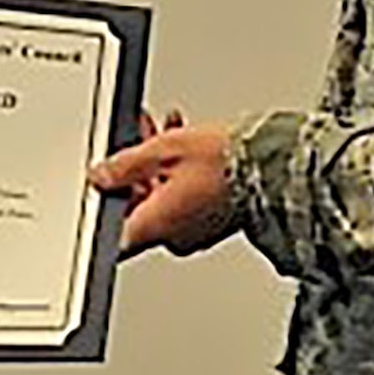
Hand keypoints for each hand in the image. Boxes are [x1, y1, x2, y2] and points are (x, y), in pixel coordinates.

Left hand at [87, 120, 237, 257]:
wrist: (273, 169)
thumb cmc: (224, 165)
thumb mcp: (161, 151)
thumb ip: (123, 165)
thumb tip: (101, 176)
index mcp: (154, 228)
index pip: (112, 232)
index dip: (104, 206)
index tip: (101, 186)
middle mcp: (173, 238)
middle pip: (137, 208)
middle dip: (134, 174)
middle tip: (136, 145)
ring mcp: (195, 232)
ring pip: (161, 200)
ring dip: (157, 170)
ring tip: (164, 136)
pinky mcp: (213, 221)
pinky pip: (183, 200)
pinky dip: (178, 177)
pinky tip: (183, 150)